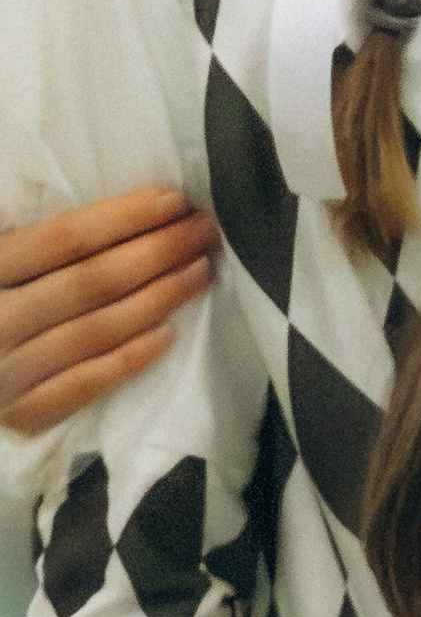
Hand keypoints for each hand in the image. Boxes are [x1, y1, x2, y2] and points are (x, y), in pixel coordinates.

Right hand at [1, 188, 217, 438]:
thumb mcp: (1, 262)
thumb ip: (38, 246)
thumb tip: (127, 212)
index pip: (64, 239)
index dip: (124, 218)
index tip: (174, 202)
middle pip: (90, 282)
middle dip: (157, 252)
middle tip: (204, 231)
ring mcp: (6, 372)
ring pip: (95, 331)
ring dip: (157, 299)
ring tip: (199, 273)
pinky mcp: (22, 414)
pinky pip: (85, 385)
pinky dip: (129, 359)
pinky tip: (168, 335)